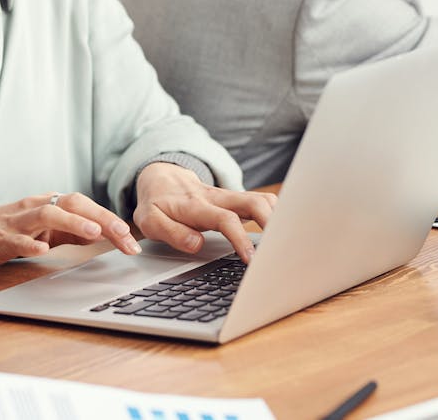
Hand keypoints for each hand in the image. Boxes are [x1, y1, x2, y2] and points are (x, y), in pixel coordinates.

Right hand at [0, 192, 141, 269]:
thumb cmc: (10, 231)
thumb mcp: (46, 230)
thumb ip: (73, 231)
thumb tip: (105, 235)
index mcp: (50, 205)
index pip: (86, 206)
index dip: (110, 220)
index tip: (131, 239)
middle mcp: (37, 207)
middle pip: (73, 204)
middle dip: (100, 218)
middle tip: (123, 234)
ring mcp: (18, 221)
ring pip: (48, 214)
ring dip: (73, 222)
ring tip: (93, 232)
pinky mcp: (0, 237)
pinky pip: (17, 239)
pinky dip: (31, 243)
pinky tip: (43, 250)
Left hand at [132, 163, 275, 261]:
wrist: (160, 178)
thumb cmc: (157, 203)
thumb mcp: (150, 221)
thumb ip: (172, 233)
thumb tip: (197, 244)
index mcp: (196, 206)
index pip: (225, 219)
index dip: (240, 238)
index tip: (250, 259)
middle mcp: (217, 198)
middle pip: (253, 202)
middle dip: (273, 223)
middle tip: (282, 250)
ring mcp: (229, 197)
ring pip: (262, 199)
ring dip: (279, 217)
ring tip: (287, 243)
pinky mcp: (236, 200)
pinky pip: (261, 201)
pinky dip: (276, 213)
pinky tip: (283, 230)